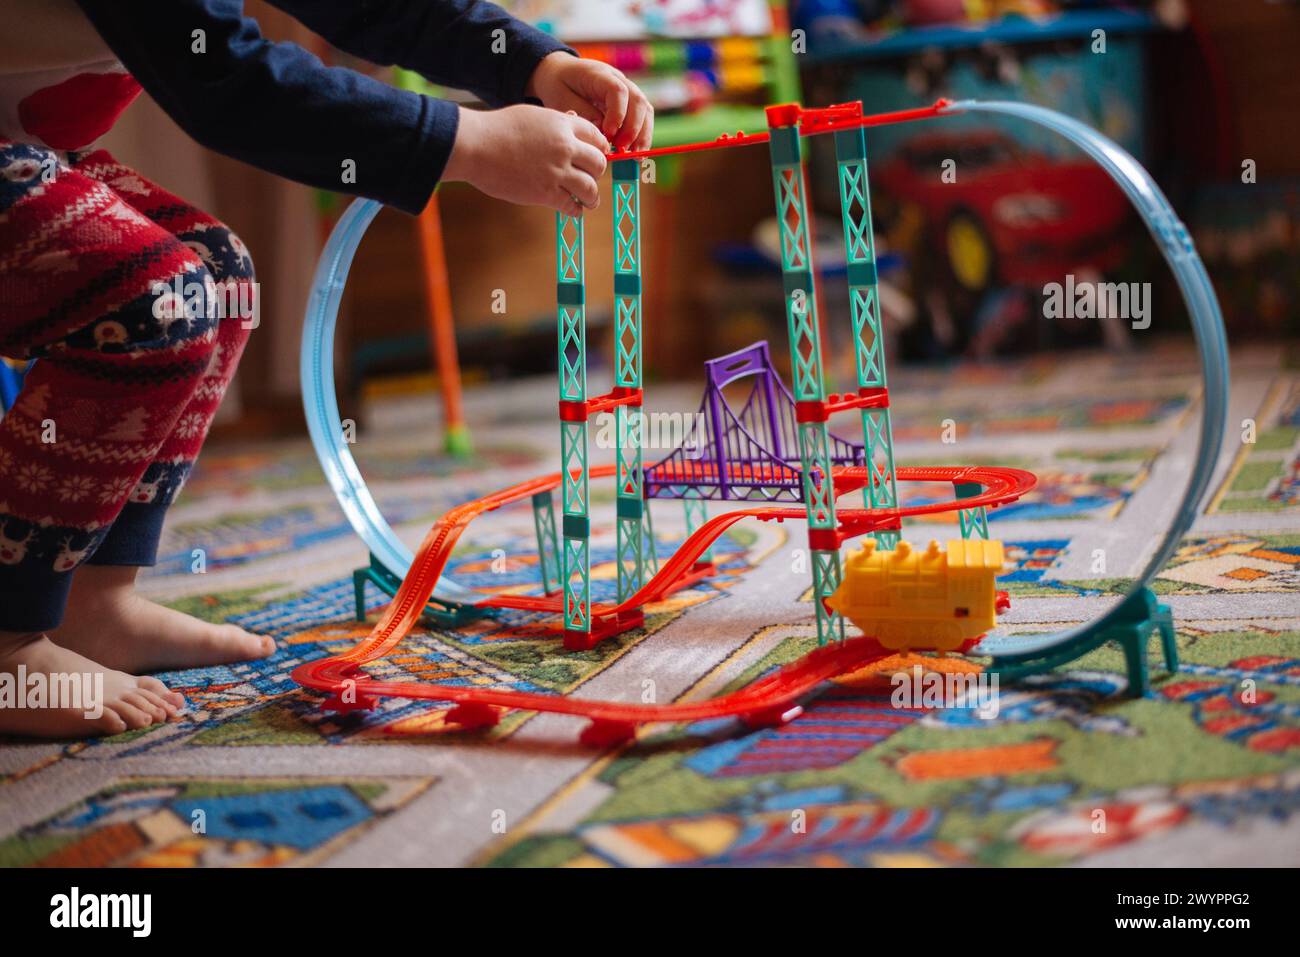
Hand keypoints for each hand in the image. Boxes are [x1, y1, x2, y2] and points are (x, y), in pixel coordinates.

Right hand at [443, 104, 608, 215]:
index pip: (596, 138)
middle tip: (590, 179)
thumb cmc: (498, 129)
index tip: (596, 159)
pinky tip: (573, 210)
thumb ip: (556, 123)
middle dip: (597, 173)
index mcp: (563, 125)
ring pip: (590, 188)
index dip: (599, 150)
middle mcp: (565, 147)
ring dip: (592, 197)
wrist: (476, 146)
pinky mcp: (546, 193)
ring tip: (589, 201)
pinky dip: (575, 210)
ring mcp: (557, 171)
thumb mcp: (533, 115)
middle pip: (598, 164)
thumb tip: (572, 123)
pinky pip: (571, 205)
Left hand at [526, 52, 653, 151]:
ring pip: (645, 109)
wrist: (560, 72)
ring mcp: (627, 89)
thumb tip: (603, 133)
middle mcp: (618, 79)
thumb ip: (583, 113)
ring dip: (642, 134)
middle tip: (623, 150)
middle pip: (638, 100)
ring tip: (633, 155)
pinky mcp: (629, 102)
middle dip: (634, 128)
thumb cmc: (558, 85)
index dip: (618, 114)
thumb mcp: (562, 99)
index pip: (618, 91)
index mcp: (599, 74)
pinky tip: (635, 152)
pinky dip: (641, 135)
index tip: (609, 135)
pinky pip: (643, 117)